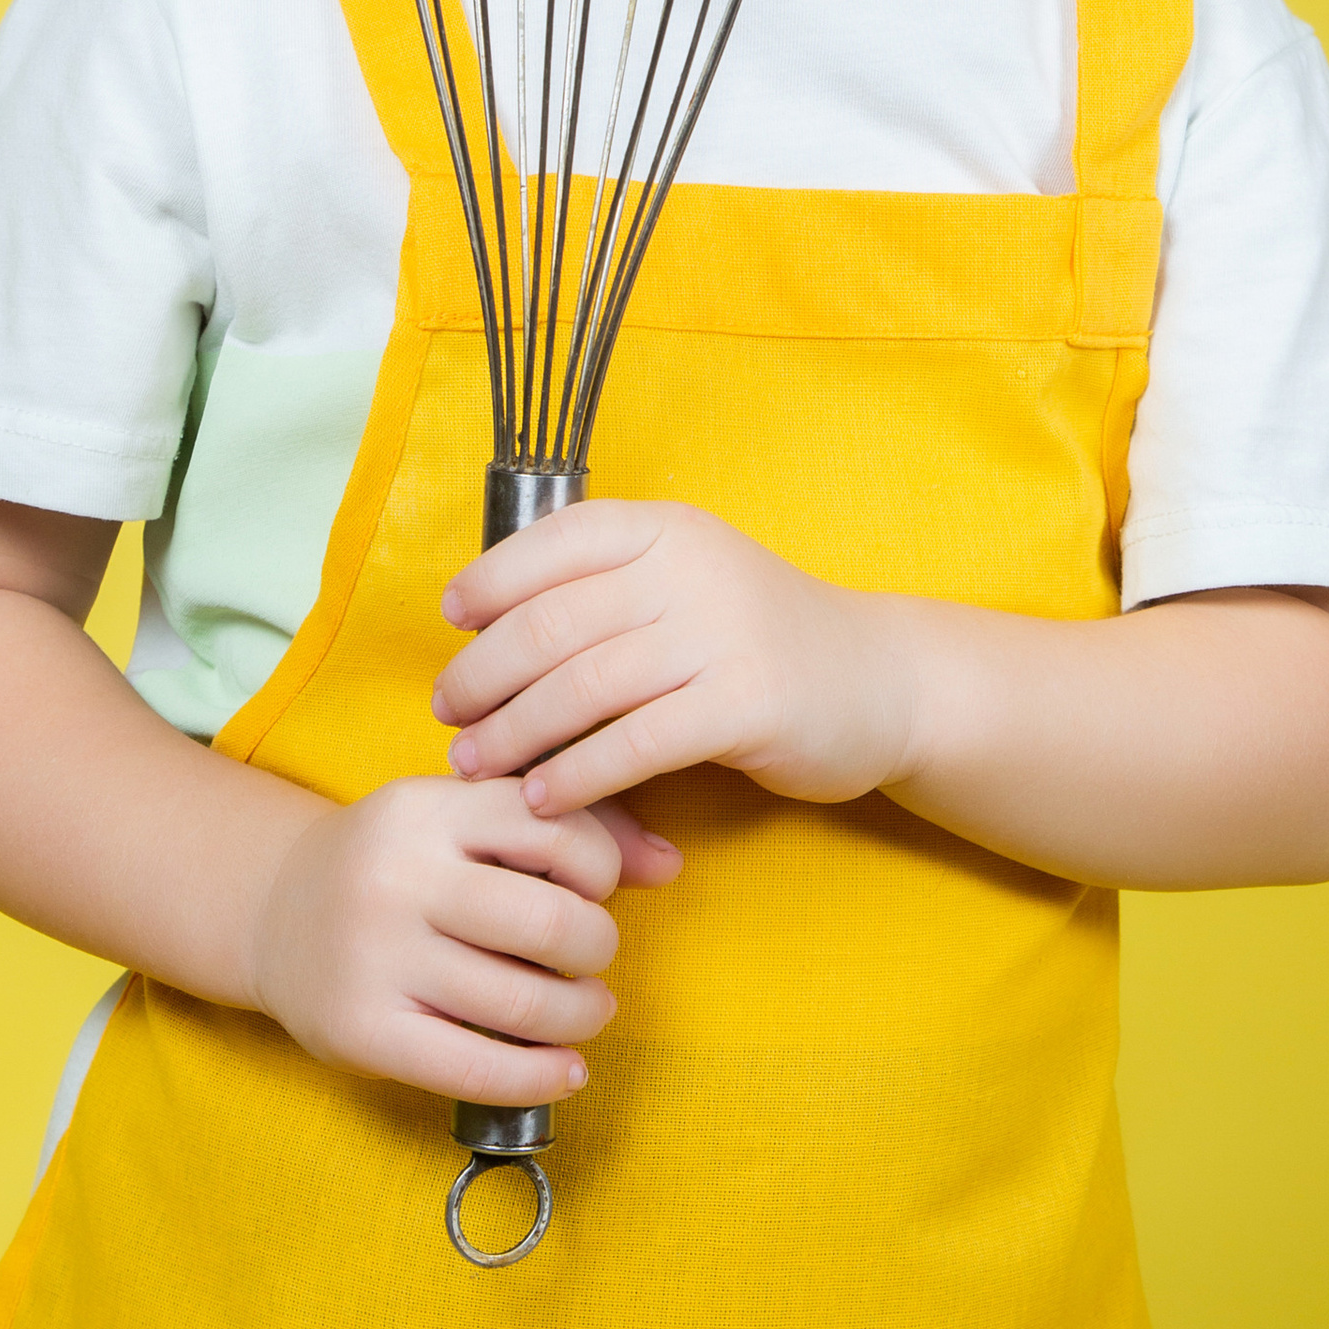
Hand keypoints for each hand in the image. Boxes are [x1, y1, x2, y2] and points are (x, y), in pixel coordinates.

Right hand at [248, 771, 677, 1109]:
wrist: (276, 911)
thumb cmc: (403, 861)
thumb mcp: (466, 819)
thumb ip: (570, 827)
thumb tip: (672, 864)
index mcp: (429, 808)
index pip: (556, 826)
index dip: (599, 866)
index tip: (591, 889)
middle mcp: (399, 877)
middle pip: (550, 924)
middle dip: (596, 949)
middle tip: (591, 959)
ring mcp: (375, 958)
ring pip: (524, 1003)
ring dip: (581, 1016)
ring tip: (584, 1011)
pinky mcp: (362, 1032)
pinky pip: (478, 1070)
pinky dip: (542, 1076)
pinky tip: (565, 1069)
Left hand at [432, 498, 918, 818]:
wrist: (880, 681)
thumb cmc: (759, 639)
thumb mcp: (688, 584)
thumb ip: (609, 590)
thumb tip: (487, 620)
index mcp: (668, 529)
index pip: (556, 541)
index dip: (491, 580)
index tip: (451, 622)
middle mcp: (691, 570)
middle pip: (552, 622)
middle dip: (484, 673)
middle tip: (448, 713)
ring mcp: (722, 636)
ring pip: (582, 687)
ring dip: (513, 733)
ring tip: (474, 764)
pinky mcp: (745, 706)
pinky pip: (634, 744)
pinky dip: (576, 775)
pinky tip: (542, 799)